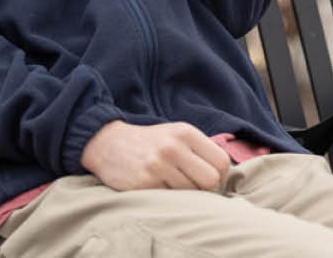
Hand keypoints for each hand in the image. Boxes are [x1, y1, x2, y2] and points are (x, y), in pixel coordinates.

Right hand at [78, 120, 230, 190]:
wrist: (108, 144)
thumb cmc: (150, 142)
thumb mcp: (176, 134)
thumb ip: (200, 149)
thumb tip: (224, 173)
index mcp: (186, 133)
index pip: (221, 161)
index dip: (220, 174)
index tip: (210, 177)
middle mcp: (173, 147)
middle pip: (210, 180)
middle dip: (206, 187)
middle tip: (193, 184)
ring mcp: (158, 166)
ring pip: (191, 193)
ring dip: (185, 193)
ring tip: (171, 182)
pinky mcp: (144, 183)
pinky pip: (170, 199)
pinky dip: (167, 196)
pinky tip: (157, 185)